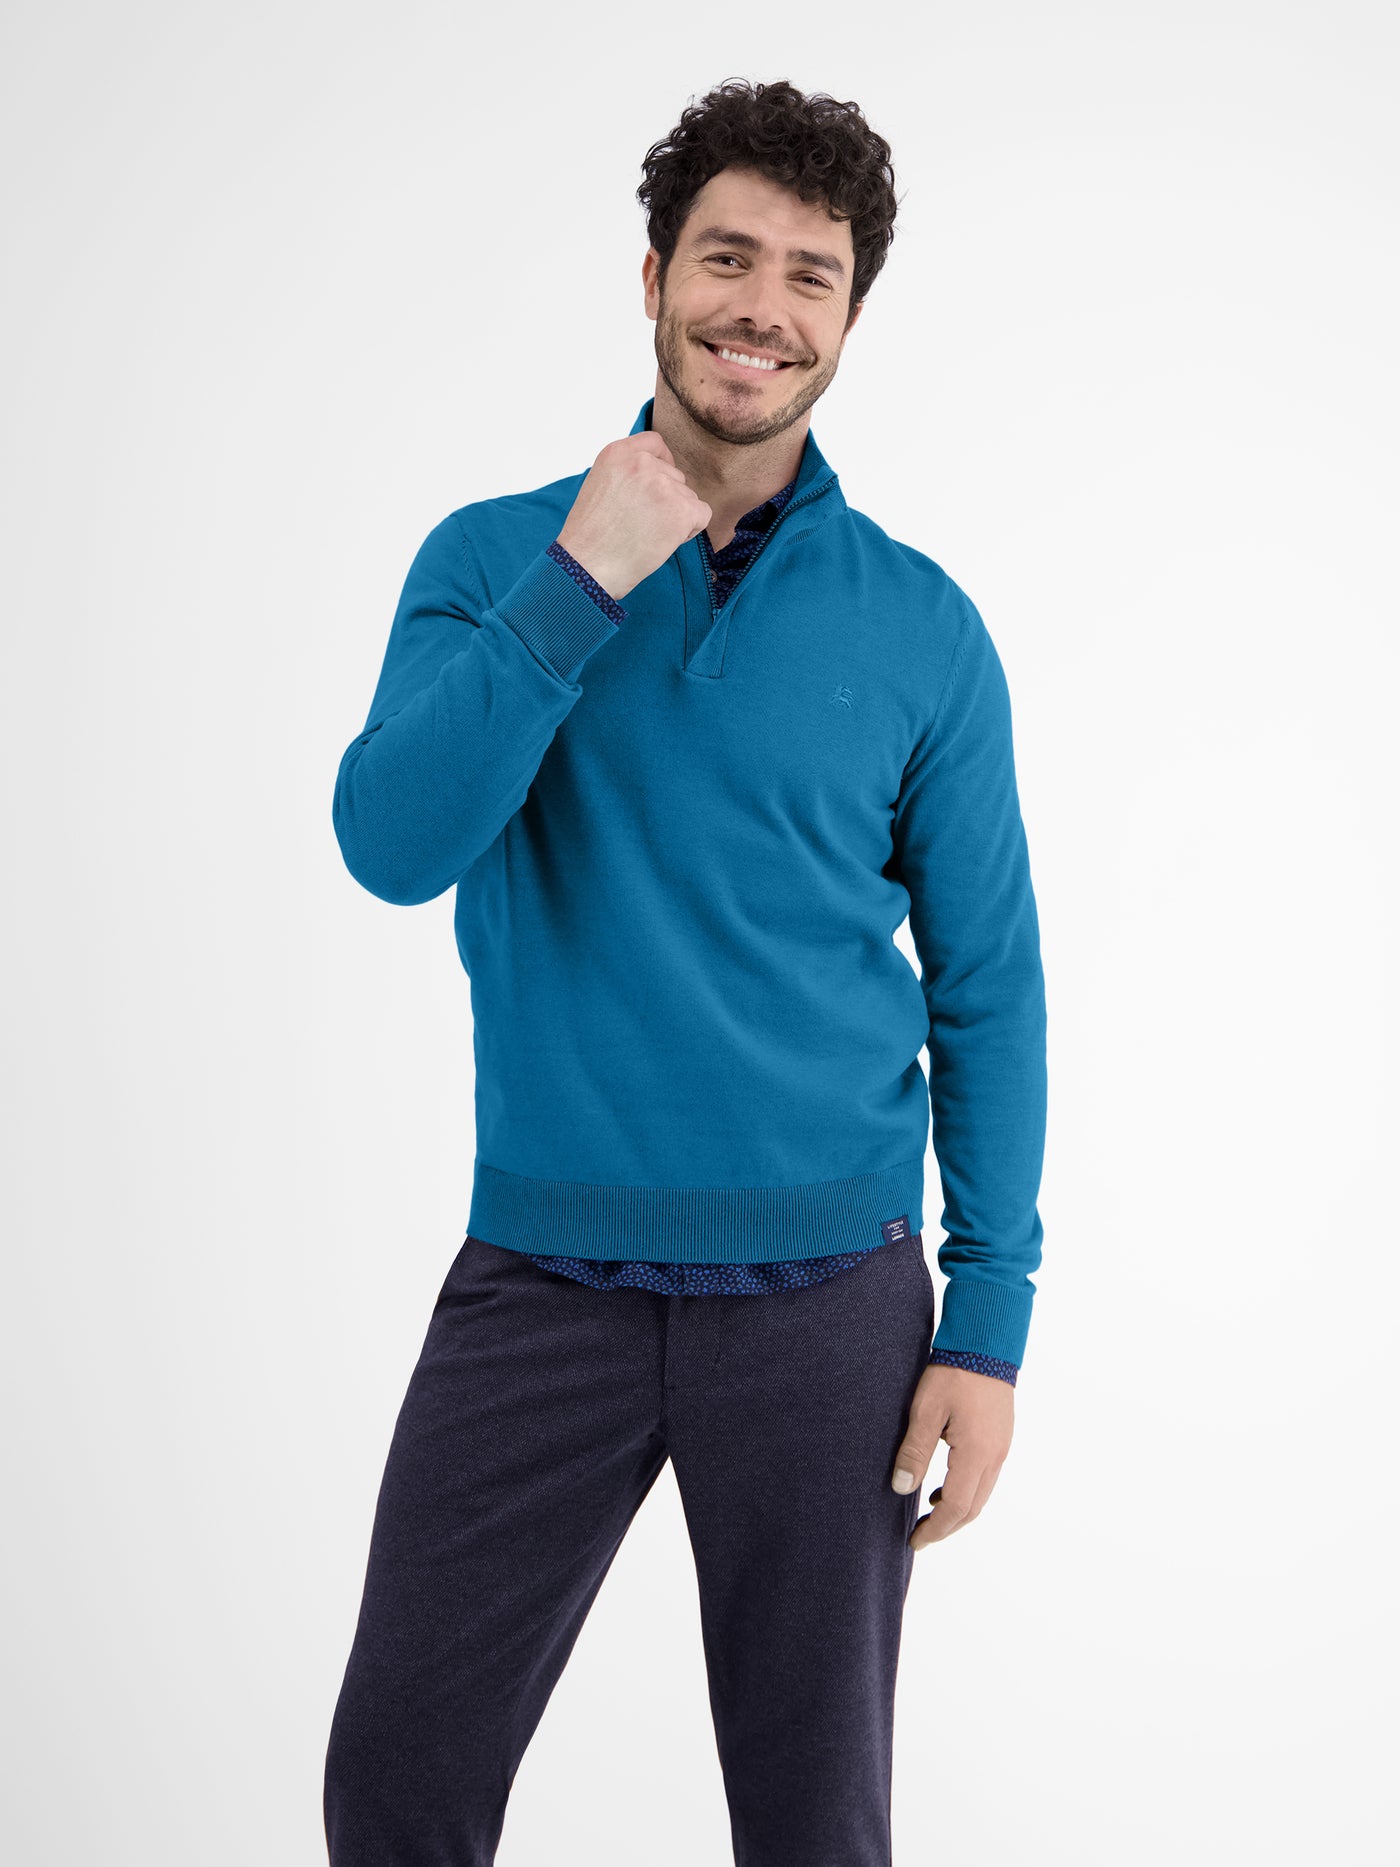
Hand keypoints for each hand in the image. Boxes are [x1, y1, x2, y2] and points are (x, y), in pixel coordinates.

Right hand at [555, 433, 710, 601]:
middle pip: (675, 475)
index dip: (662, 465)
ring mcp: (663, 485)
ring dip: (676, 517)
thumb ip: (628, 472)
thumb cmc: (590, 536)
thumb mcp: (600, 485)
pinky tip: (665, 541)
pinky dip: (690, 530)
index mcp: (618, 453)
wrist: (587, 567)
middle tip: (642, 523)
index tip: (655, 486)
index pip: (656, 443)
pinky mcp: (681, 509)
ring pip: (688, 496)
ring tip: (648, 535)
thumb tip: (658, 476)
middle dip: (667, 499)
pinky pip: (702, 514)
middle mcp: (642, 462)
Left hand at [891, 1362, 1013, 1548]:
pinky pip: (985, 1477)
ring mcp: (1001, 1447)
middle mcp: (994, 1457)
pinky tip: (945, 1485)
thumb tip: (902, 1488)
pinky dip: (966, 1491)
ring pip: (982, 1494)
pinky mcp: (1001, 1437)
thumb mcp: (926, 1411)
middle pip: (972, 1508)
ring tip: (930, 1513)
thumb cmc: (953, 1373)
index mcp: (976, 1454)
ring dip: (957, 1510)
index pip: (956, 1508)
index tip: (915, 1540)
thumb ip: (914, 1451)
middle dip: (947, 1527)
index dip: (935, 1529)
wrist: (986, 1342)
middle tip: (921, 1535)